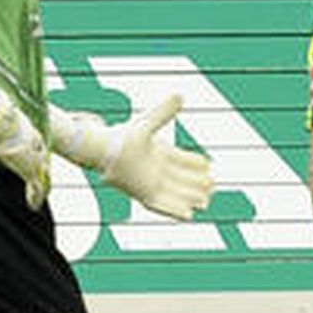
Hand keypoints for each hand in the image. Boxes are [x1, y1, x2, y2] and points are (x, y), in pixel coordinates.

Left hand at [98, 96, 213, 220]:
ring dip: (190, 198)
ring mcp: (150, 183)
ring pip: (176, 193)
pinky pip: (162, 205)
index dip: (197, 164)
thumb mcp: (146, 124)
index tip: (209, 165)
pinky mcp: (142, 194)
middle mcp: (157, 170)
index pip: (184, 160)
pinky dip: (175, 211)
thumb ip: (164, 113)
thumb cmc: (121, 137)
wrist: (100, 150)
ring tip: (205, 203)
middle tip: (213, 188)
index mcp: (161, 153)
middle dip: (198, 185)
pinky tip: (188, 216)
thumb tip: (180, 95)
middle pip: (183, 179)